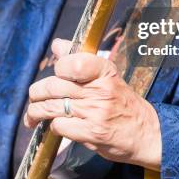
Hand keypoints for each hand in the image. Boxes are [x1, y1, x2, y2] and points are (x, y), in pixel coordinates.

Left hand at [24, 38, 161, 170]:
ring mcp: (96, 112)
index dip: (59, 67)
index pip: (73, 62)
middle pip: (55, 86)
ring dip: (36, 111)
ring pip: (52, 107)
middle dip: (37, 92)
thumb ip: (81, 60)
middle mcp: (100, 90)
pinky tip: (54, 126)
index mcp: (105, 71)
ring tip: (32, 115)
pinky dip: (52, 126)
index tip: (56, 73)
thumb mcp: (107, 76)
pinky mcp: (92, 133)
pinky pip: (59, 126)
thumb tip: (57, 45)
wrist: (146, 133)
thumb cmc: (123, 102)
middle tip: (34, 97)